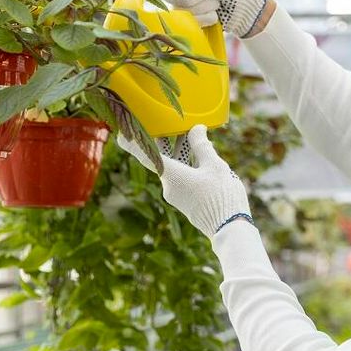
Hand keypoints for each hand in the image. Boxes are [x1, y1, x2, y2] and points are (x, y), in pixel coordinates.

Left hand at [117, 124, 251, 237]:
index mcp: (171, 175)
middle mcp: (168, 186)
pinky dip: (187, 165)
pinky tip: (201, 157)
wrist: (229, 227)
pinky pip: (181, 178)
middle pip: (162, 158)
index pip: (146, 154)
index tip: (121, 133)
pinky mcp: (184, 202)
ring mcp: (176, 195)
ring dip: (180, 152)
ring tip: (193, 135)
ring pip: (174, 168)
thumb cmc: (220, 194)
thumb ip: (202, 145)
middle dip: (167, 141)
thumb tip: (196, 129)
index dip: (133, 142)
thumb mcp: (214, 165)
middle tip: (170, 122)